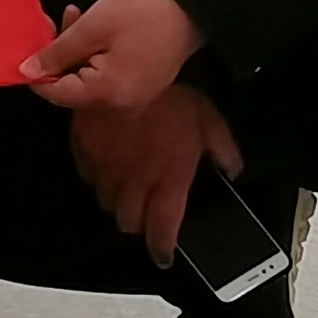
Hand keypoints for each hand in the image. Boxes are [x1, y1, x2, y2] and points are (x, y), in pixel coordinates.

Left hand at [24, 0, 203, 113]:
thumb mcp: (92, 28)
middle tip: (51, 24)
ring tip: (75, 18)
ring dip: (74, 51)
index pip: (55, 93)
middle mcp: (118, 105)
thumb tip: (27, 72)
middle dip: (56, 56)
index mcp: (106, 93)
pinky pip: (103, 76)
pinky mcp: (136, 88)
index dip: (35, 72)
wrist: (190, 13)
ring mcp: (129, 98)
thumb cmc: (145, 16)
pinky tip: (91, 30)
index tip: (26, 49)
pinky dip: (92, 55)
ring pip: (85, 79)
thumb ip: (57, 52)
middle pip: (70, 87)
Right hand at [71, 83, 243, 264]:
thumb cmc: (173, 91)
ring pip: (105, 202)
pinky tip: (108, 166)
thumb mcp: (210, 120)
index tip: (164, 254)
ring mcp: (106, 164)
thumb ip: (223, 151)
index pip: (162, 230)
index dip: (162, 248)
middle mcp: (135, 179)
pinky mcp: (84, 146)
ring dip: (118, 201)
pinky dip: (97, 177)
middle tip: (147, 215)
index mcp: (168, 178)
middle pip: (129, 222)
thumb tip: (232, 170)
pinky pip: (86, 175)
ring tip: (129, 191)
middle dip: (138, 223)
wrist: (131, 63)